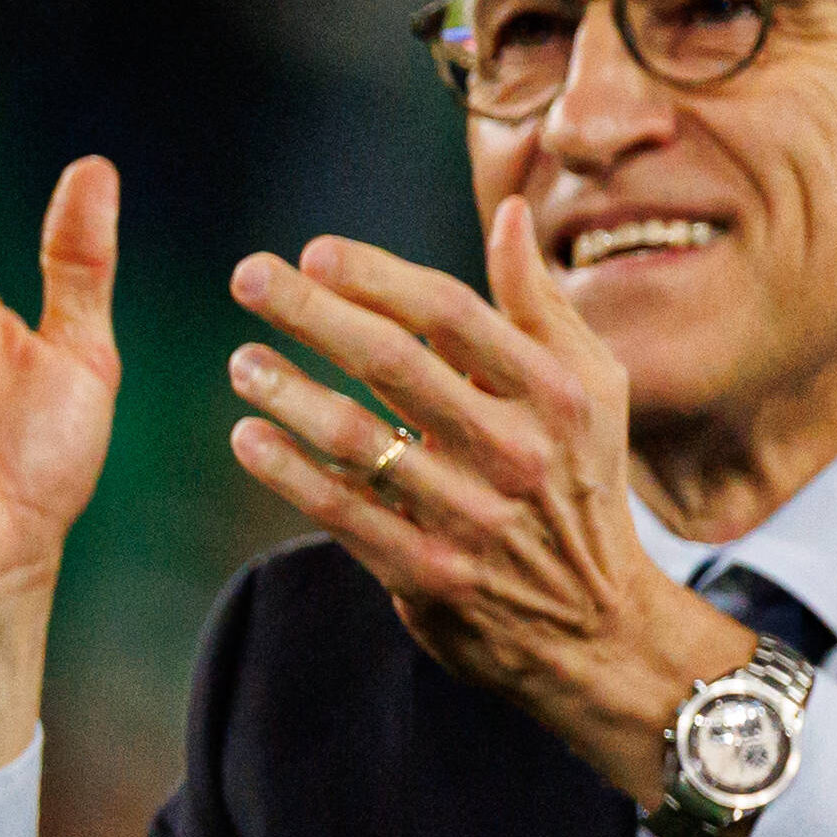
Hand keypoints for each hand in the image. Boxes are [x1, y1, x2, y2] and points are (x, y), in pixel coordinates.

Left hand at [219, 224, 753, 802]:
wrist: (596, 624)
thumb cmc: (580, 480)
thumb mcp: (591, 388)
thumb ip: (540, 303)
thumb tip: (512, 212)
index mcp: (555, 393)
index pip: (451, 315)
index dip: (378, 277)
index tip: (314, 252)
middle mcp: (515, 449)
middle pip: (395, 363)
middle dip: (313, 313)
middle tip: (247, 277)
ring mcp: (469, 514)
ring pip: (359, 438)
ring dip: (288, 392)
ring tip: (240, 361)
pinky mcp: (427, 572)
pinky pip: (342, 511)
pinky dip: (288, 472)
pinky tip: (247, 437)